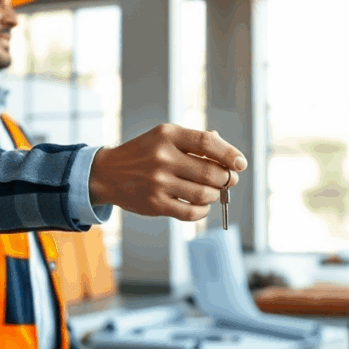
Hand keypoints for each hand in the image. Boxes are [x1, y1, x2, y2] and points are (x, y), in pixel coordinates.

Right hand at [88, 124, 246, 220]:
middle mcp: (162, 158)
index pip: (207, 143)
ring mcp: (158, 183)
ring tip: (212, 192)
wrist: (108, 173)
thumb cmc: (144, 153)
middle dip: (226, 179)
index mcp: (167, 135)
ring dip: (215, 195)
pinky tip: (201, 205)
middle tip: (228, 180)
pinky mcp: (155, 204)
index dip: (229, 154)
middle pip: (211, 172)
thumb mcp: (165, 137)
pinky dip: (202, 211)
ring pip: (204, 194)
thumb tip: (230, 157)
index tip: (241, 163)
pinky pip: (191, 213)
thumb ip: (196, 142)